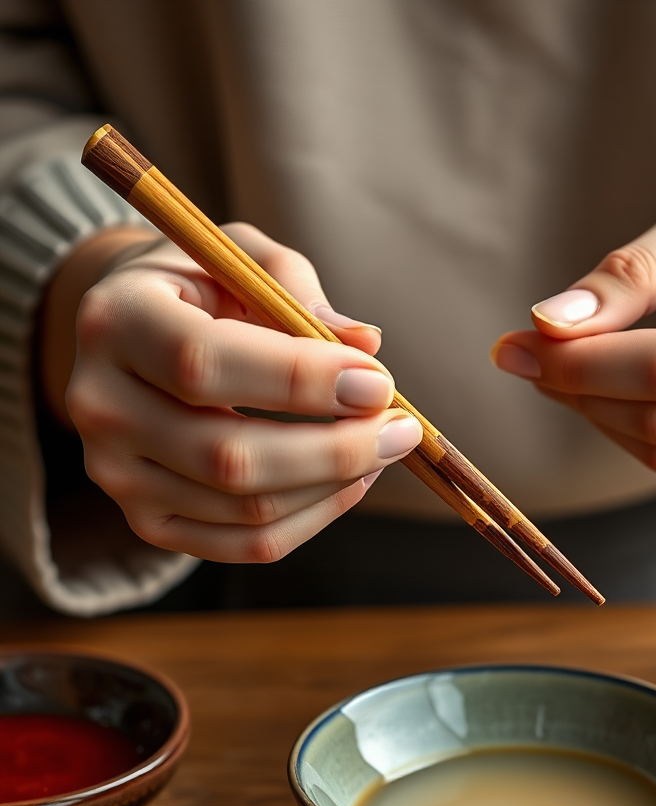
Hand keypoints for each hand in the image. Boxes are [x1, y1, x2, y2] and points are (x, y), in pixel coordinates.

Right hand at [52, 223, 421, 561]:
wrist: (134, 336)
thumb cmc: (204, 287)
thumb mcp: (244, 259)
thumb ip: (300, 294)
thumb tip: (367, 348)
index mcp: (117, 321)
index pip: (204, 364)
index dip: (302, 380)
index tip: (379, 383)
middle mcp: (100, 405)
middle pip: (230, 457)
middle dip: (337, 449)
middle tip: (403, 429)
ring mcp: (117, 474)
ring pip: (248, 507)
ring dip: (336, 483)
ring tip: (383, 447)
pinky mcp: (147, 520)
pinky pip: (246, 543)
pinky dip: (314, 517)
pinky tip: (349, 481)